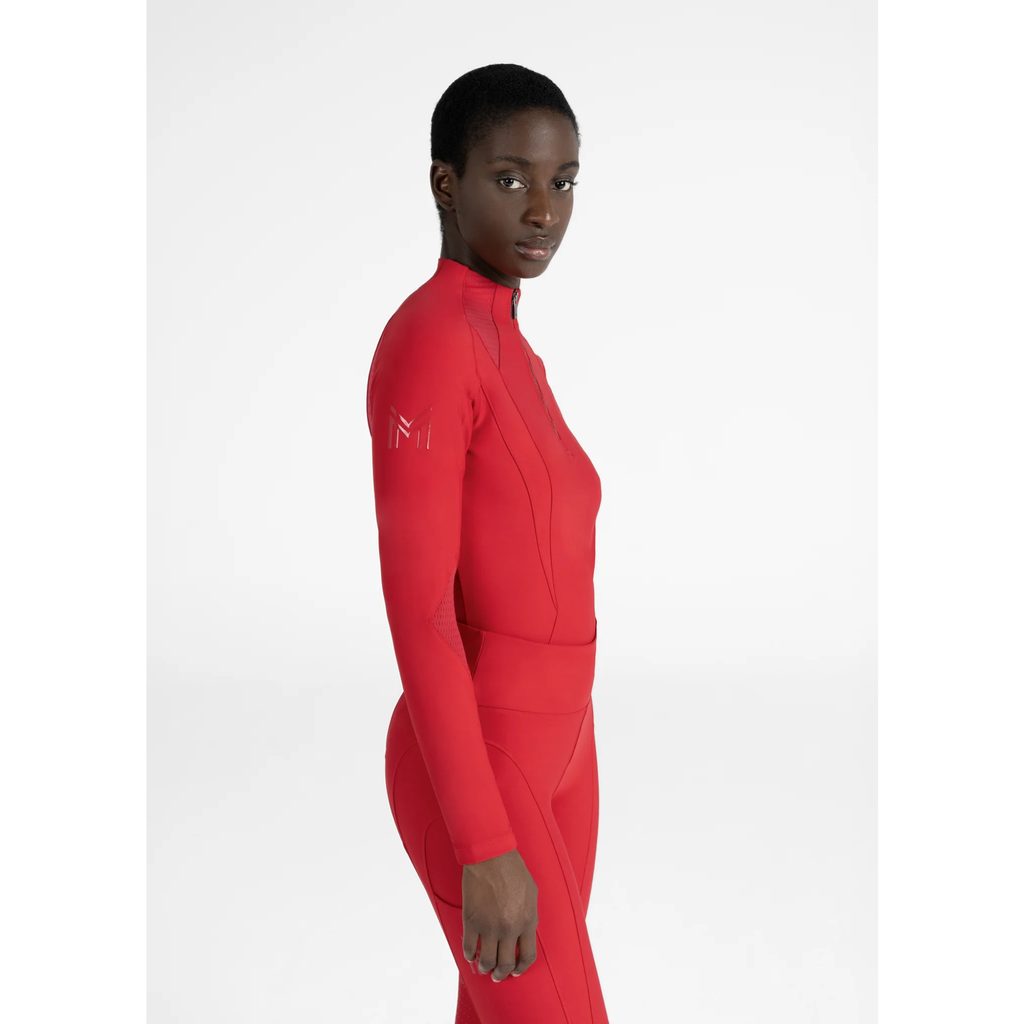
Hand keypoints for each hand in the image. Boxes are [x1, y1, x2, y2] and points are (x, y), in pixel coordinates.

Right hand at [461, 848, 537, 981]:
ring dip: (485, 968)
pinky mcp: (472, 921)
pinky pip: (469, 947)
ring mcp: (489, 927)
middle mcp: (509, 929)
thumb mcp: (532, 893)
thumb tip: (526, 933)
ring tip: (483, 968)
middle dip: (501, 973)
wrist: (491, 856)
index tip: (515, 972)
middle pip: (505, 963)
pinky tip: (470, 956)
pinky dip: (469, 956)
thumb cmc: (513, 869)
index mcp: (527, 921)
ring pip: (487, 961)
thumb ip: (530, 915)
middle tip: (497, 975)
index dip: (521, 968)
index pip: (527, 956)